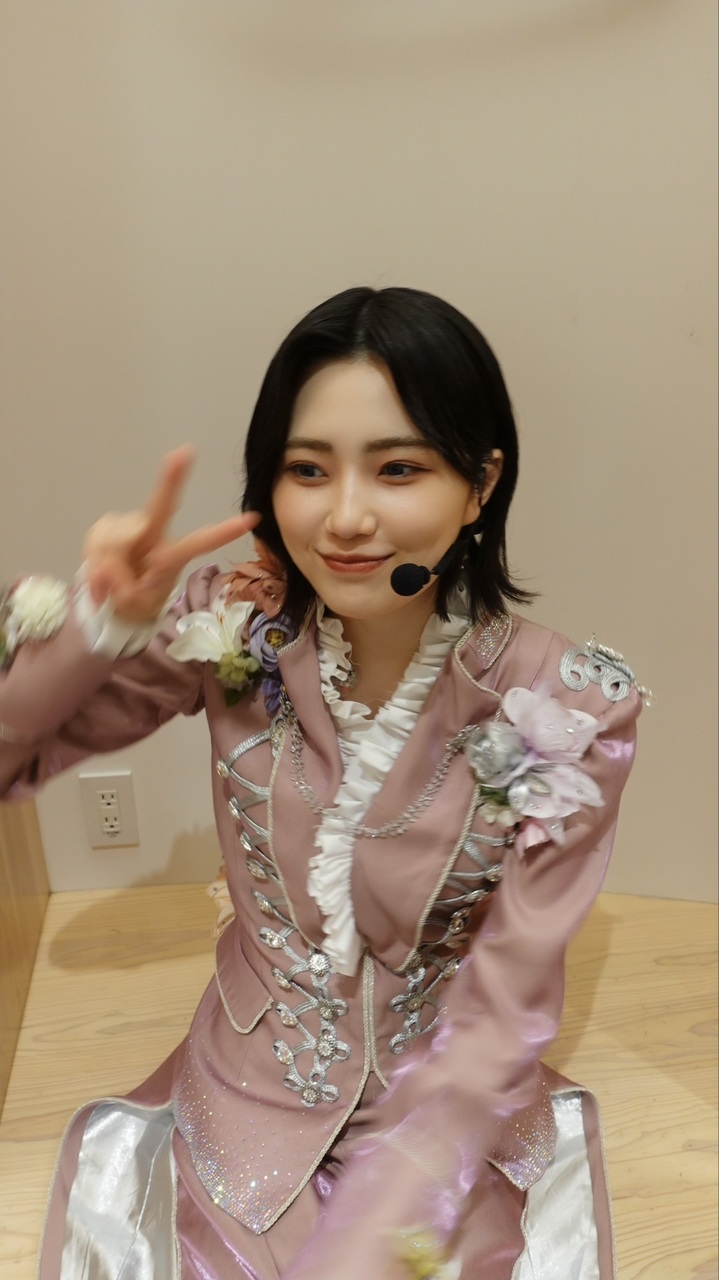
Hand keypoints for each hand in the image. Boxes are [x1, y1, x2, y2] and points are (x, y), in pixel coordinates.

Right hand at [83, 446, 259, 622]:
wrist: (112, 600)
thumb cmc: (134, 600)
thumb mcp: (132, 605)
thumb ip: (123, 589)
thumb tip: (106, 572)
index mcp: (172, 555)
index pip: (200, 542)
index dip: (223, 532)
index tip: (253, 518)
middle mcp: (153, 534)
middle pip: (162, 506)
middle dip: (173, 478)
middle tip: (183, 455)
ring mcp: (129, 527)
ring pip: (115, 539)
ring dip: (106, 565)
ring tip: (106, 588)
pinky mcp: (107, 527)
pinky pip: (97, 540)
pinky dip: (92, 561)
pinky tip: (98, 577)